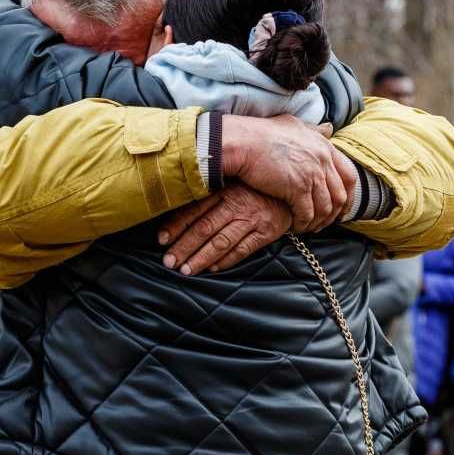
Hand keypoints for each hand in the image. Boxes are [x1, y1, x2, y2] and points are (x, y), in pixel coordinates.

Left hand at [158, 183, 292, 275]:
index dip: (176, 225)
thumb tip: (179, 213)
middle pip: (204, 228)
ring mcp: (252, 219)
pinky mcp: (265, 232)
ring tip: (186, 270)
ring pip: (221, 242)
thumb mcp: (233, 184)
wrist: (292, 193)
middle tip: (169, 262)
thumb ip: (210, 195)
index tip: (161, 240)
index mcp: (225, 189)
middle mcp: (237, 204)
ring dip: (201, 258)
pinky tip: (213, 269)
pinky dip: (226, 261)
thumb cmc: (256, 189)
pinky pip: (243, 249)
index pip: (195, 209)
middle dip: (184, 247)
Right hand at [221, 114, 357, 232]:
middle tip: (324, 223)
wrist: (242, 141)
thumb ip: (314, 130)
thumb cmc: (261, 133)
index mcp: (324, 146)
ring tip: (308, 227)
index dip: (347, 196)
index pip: (349, 176)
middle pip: (340, 195)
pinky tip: (295, 227)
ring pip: (325, 208)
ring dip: (318, 222)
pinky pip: (307, 214)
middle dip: (334, 214)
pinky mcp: (298, 188)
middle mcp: (322, 160)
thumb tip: (329, 129)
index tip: (341, 208)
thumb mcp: (294, 125)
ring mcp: (312, 174)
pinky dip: (303, 224)